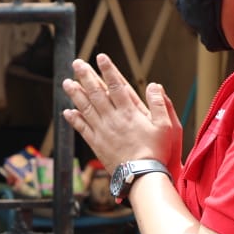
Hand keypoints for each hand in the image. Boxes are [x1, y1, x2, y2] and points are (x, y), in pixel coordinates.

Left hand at [61, 54, 181, 176]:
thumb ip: (160, 104)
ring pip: (86, 108)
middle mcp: (113, 119)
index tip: (100, 57)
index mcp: (130, 112)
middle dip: (86, 76)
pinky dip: (74, 119)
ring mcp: (103, 131)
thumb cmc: (156, 152)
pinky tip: (67, 111)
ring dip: (75, 94)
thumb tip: (154, 85)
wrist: (141, 176)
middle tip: (77, 63)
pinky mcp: (97, 144)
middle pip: (96, 93)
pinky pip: (82, 129)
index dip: (108, 70)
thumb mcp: (166, 126)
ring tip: (67, 82)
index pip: (117, 86)